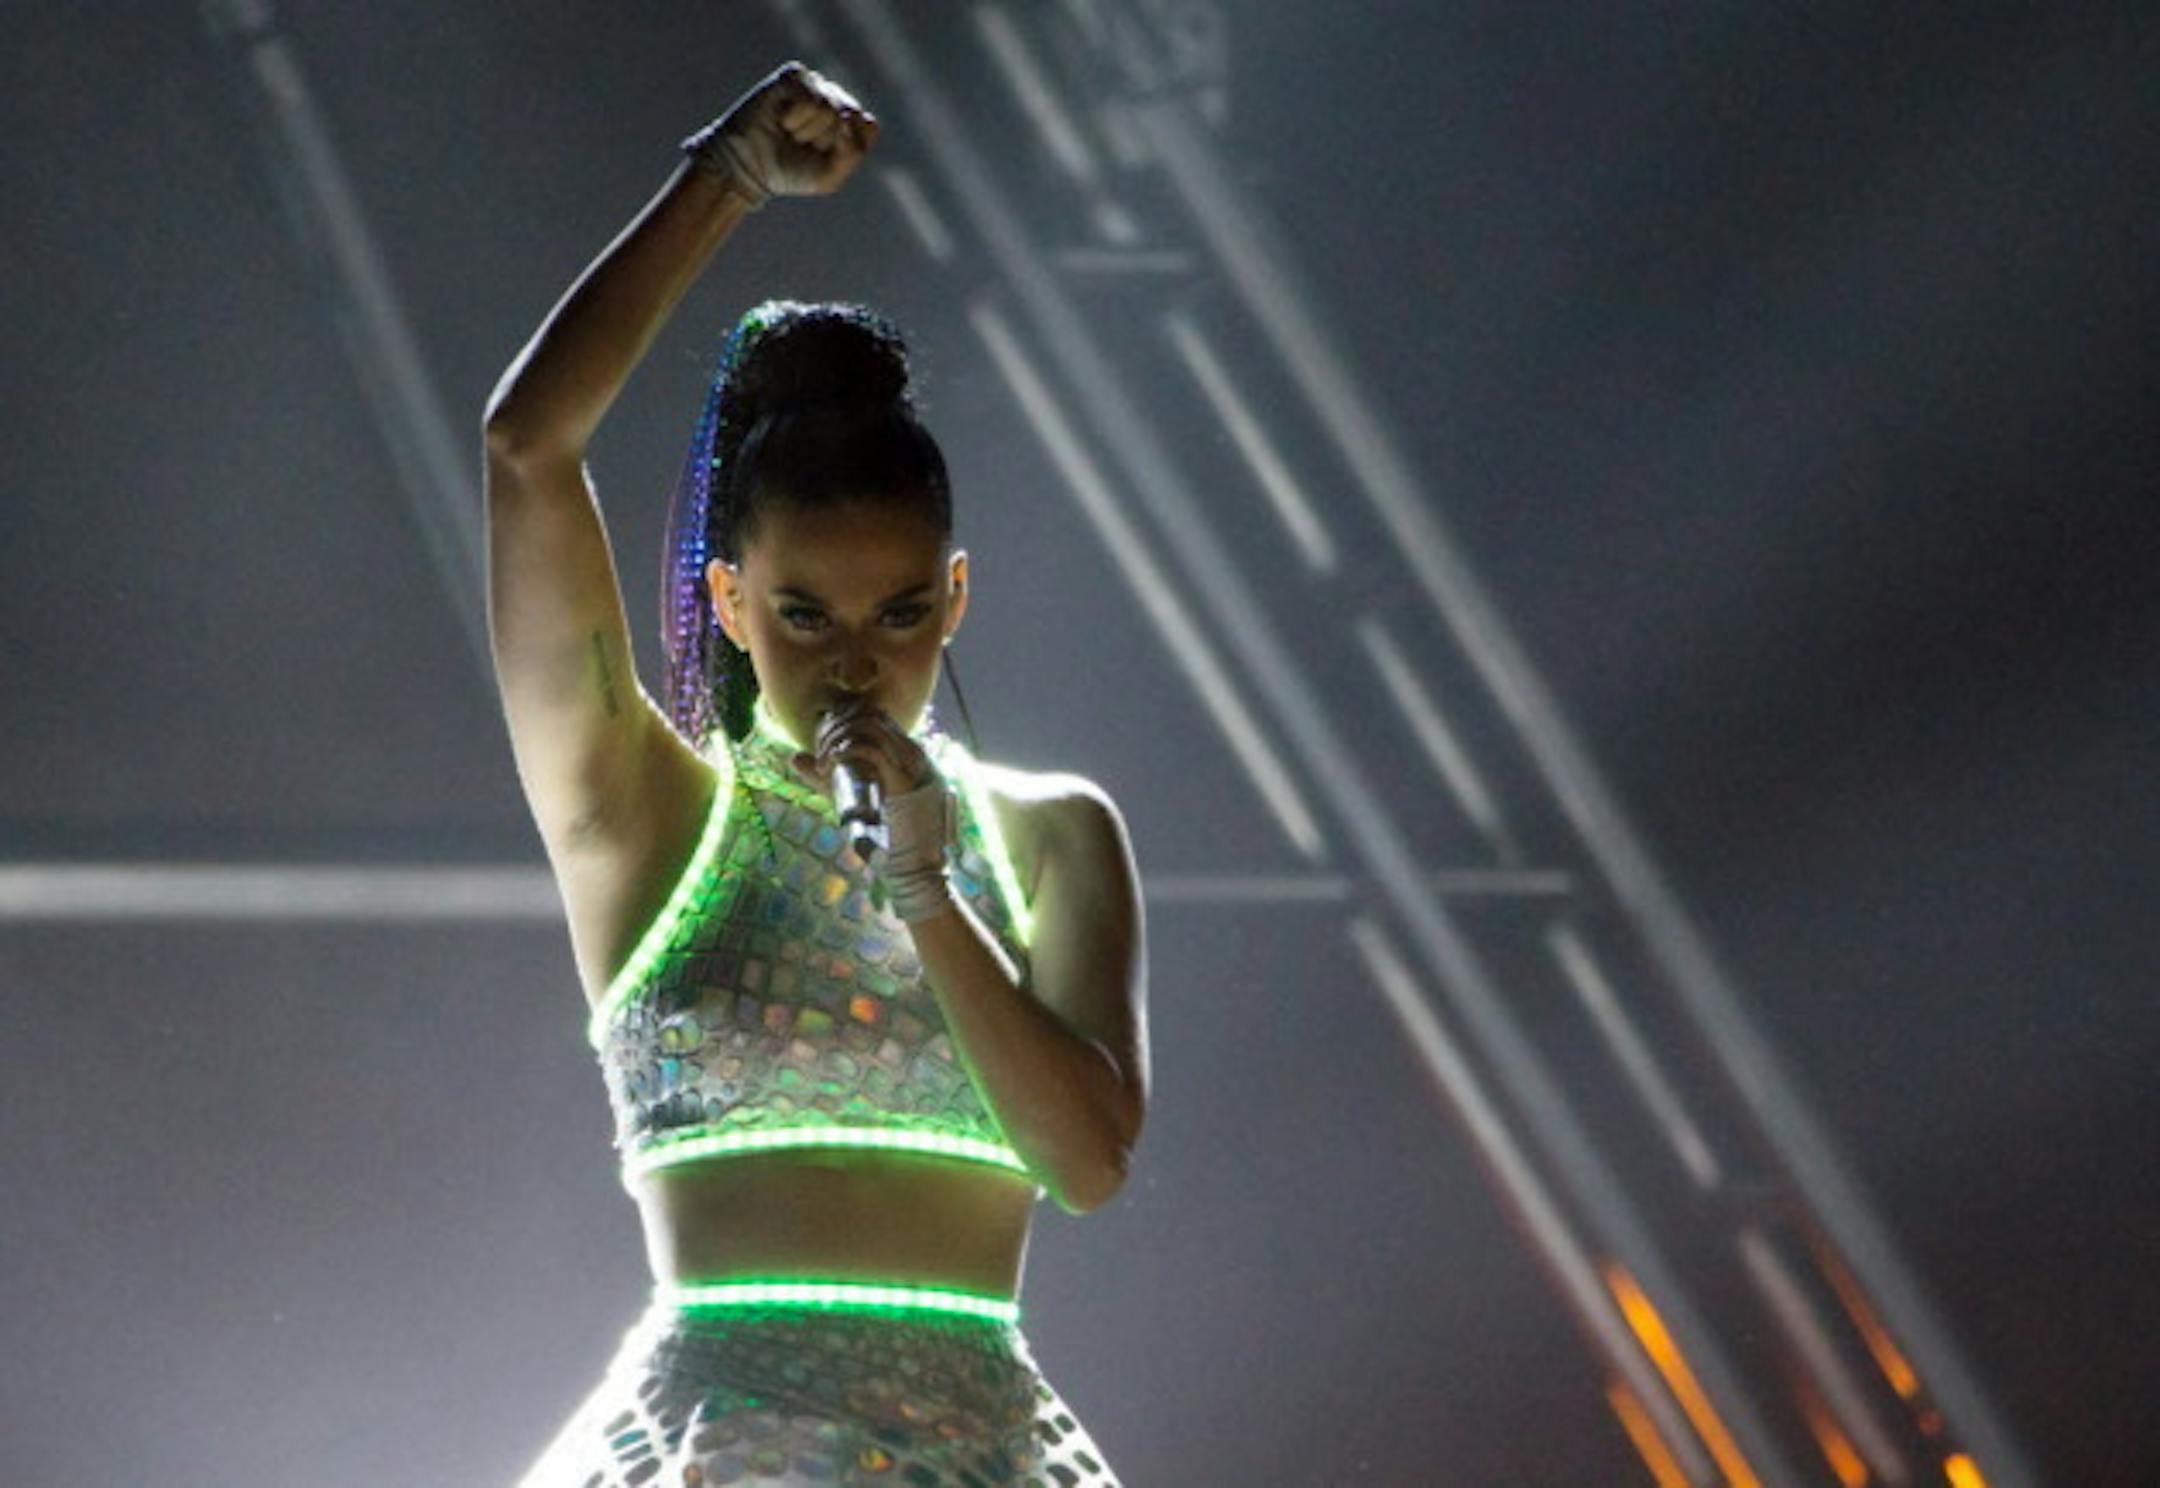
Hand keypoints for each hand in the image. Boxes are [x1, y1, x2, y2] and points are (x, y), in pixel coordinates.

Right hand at [693, 60, 879, 202]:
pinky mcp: (793, 76)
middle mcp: (834, 97)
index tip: (822, 156)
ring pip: (829, 109)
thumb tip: (846, 116)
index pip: (867, 126)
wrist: (749, 167)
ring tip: (791, 132)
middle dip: (823, 141)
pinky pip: (811, 98)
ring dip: (807, 131)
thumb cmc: (791, 171)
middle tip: (801, 144)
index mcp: (850, 120)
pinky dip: (796, 118)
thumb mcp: (830, 177)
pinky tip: (783, 120)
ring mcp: (814, 84)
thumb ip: (853, 153)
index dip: (846, 146)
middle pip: (848, 117)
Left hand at [794, 699, 955, 915]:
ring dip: (839, 737)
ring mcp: (911, 765)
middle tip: (820, 750)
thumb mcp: (851, 800)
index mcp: (907, 755)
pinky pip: (870, 750)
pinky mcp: (903, 780)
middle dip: (837, 726)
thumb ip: (826, 778)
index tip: (824, 737)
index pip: (877, 715)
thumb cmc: (886, 838)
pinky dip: (844, 751)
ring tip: (824, 760)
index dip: (845, 717)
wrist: (917, 868)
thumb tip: (794, 757)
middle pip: (871, 715)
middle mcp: (912, 754)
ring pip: (869, 726)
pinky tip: (829, 764)